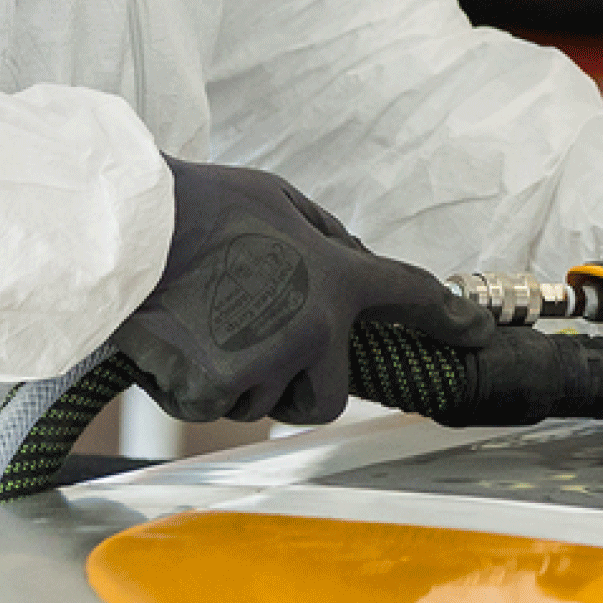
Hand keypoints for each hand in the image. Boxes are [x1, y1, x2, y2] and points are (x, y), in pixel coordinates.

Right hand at [113, 160, 493, 425]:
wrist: (126, 229)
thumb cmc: (195, 209)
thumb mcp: (276, 198)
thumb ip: (323, 236)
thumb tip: (351, 260)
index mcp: (333, 276)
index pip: (407, 298)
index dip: (449, 319)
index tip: (475, 332)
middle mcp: (312, 327)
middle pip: (322, 396)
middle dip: (293, 382)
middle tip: (246, 336)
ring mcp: (268, 362)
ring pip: (262, 402)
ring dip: (235, 377)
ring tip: (199, 320)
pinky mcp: (219, 390)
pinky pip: (214, 405)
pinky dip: (191, 384)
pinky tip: (173, 340)